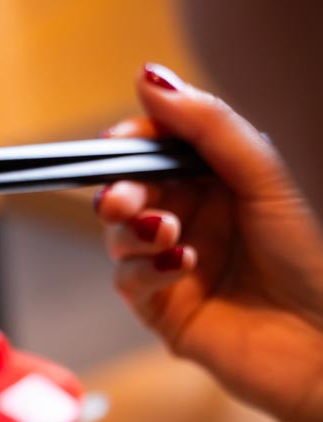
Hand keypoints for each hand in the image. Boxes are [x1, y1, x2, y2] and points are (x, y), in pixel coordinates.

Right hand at [95, 63, 322, 421]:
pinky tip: (181, 266)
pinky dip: (146, 270)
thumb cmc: (304, 259)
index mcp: (216, 182)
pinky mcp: (162, 310)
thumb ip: (207, 126)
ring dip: (134, 230)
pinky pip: (128, 282)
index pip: (155, 148)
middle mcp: (191, 219)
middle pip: (128, 191)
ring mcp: (171, 266)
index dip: (132, 141)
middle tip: (126, 199)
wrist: (318, 344)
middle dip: (121, 189)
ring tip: (167, 234)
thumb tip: (148, 77)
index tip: (119, 140)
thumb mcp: (261, 177)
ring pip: (119, 236)